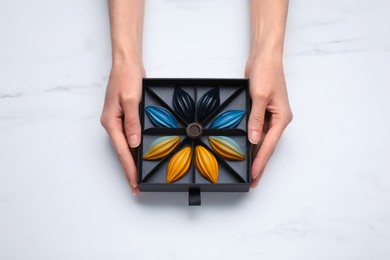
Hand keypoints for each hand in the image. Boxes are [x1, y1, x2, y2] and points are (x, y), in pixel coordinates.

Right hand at [100, 62, 144, 194]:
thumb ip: (132, 123)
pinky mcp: (124, 115)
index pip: (122, 151)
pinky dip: (133, 147)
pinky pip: (128, 136)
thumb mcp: (131, 100)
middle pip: (122, 151)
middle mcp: (112, 123)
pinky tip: (139, 154)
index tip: (135, 182)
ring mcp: (118, 120)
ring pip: (125, 145)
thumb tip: (133, 144)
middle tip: (137, 185)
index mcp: (111, 122)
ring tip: (138, 174)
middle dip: (129, 169)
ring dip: (131, 160)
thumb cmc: (127, 78)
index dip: (129, 168)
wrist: (127, 62)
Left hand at [245, 53, 292, 187]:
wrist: (264, 57)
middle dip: (260, 163)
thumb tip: (254, 139)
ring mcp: (271, 116)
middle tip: (253, 180)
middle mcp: (278, 119)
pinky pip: (258, 130)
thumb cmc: (266, 73)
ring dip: (256, 153)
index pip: (269, 145)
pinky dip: (253, 140)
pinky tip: (246, 148)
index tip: (254, 175)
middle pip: (267, 146)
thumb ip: (256, 120)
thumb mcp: (259, 97)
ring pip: (263, 140)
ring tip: (249, 169)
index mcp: (282, 118)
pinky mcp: (263, 111)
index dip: (260, 162)